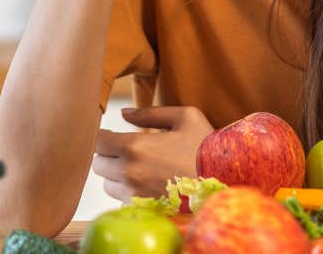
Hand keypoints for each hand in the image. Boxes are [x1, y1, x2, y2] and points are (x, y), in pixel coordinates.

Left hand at [92, 106, 214, 201]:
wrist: (224, 181)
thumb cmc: (205, 146)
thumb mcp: (184, 117)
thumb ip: (150, 113)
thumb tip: (123, 113)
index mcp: (135, 146)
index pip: (97, 141)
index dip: (103, 136)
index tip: (111, 135)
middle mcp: (129, 172)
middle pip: (98, 164)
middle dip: (108, 155)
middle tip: (125, 150)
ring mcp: (134, 194)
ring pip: (107, 184)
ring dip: (116, 175)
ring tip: (138, 168)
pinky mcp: (143, 209)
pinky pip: (121, 201)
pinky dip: (128, 193)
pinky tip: (146, 184)